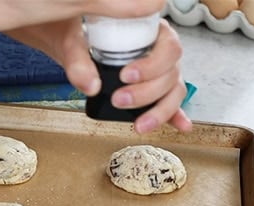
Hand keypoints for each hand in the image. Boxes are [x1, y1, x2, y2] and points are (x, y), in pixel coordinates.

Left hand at [7, 17, 191, 132]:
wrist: (72, 45)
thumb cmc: (78, 36)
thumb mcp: (74, 42)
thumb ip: (78, 61)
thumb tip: (89, 86)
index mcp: (150, 32)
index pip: (168, 46)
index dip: (152, 65)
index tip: (126, 76)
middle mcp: (159, 51)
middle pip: (171, 72)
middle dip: (148, 91)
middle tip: (120, 99)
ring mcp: (159, 71)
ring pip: (172, 90)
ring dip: (160, 109)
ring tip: (140, 123)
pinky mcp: (153, 89)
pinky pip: (169, 102)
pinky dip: (175, 114)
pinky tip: (180, 126)